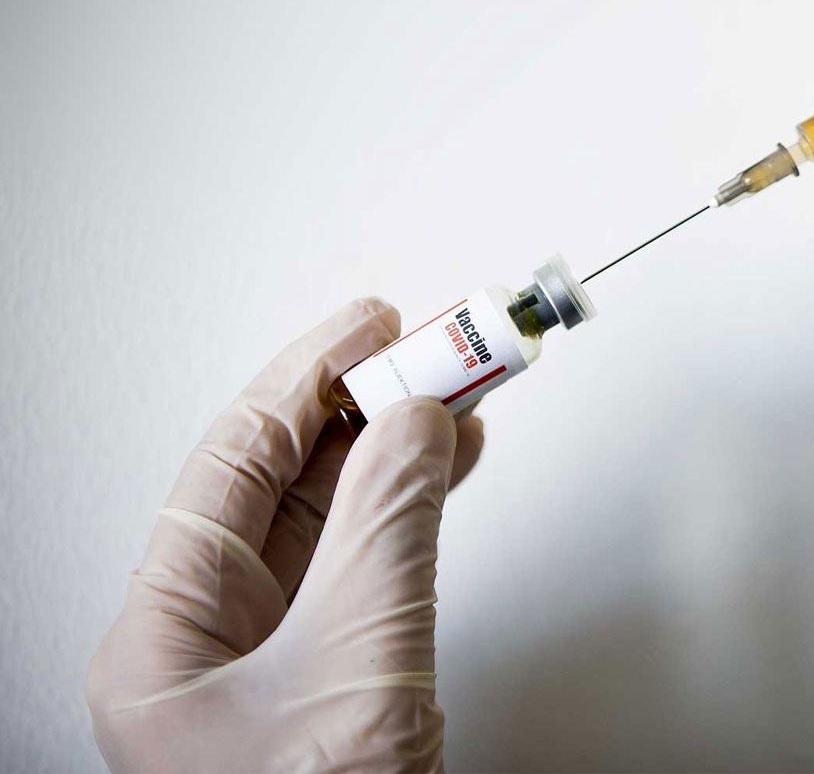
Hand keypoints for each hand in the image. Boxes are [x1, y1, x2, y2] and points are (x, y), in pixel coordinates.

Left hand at [87, 300, 483, 769]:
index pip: (233, 463)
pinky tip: (447, 470)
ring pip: (326, 518)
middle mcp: (199, 640)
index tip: (371, 326)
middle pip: (279, 483)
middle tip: (435, 354)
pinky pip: (358, 562)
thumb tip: (417, 428)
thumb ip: (390, 529)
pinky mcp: (320, 676)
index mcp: (164, 634)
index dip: (307, 379)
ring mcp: (260, 659)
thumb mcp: (360, 664)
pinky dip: (407, 510)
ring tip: (460, 398)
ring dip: (396, 455)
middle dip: (363, 410)